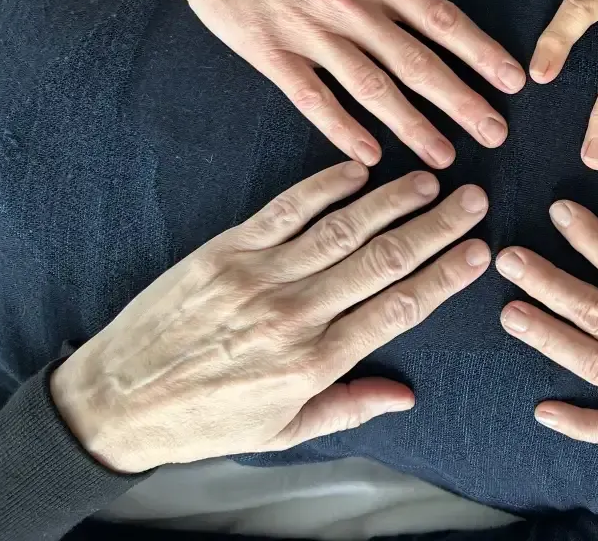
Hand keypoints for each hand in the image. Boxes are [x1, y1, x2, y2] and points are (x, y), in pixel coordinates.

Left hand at [50, 163, 490, 472]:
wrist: (119, 399)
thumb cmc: (206, 418)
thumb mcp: (282, 430)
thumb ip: (348, 406)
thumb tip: (407, 396)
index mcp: (314, 361)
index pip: (397, 309)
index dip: (444, 276)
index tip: (478, 252)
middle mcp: (293, 313)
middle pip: (381, 261)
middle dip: (435, 228)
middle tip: (473, 201)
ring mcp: (259, 276)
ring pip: (342, 229)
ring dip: (392, 200)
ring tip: (432, 180)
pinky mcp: (226, 251)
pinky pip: (285, 210)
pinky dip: (324, 185)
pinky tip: (358, 168)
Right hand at [156, 0, 525, 168]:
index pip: (440, 18)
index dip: (480, 52)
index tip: (512, 81)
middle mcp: (348, 5)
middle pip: (416, 62)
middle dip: (461, 101)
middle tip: (496, 134)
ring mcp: (308, 34)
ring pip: (371, 88)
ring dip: (412, 125)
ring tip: (445, 157)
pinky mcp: (271, 55)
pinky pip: (313, 100)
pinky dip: (342, 129)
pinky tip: (371, 157)